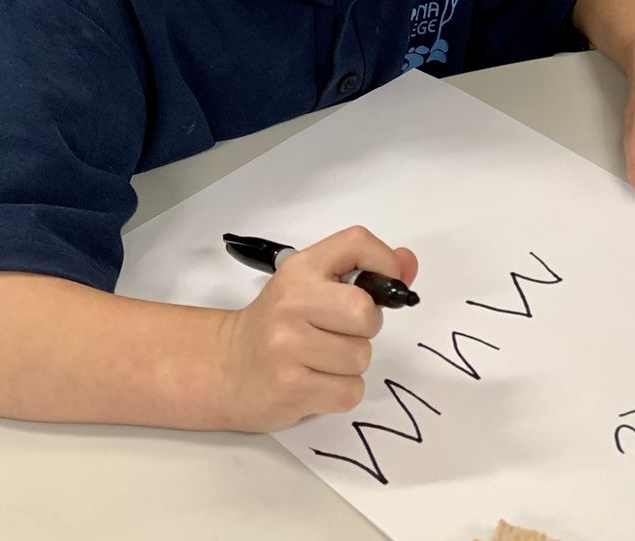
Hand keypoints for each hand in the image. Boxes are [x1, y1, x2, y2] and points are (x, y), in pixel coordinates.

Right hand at [217, 226, 417, 432]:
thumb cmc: (276, 324)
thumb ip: (362, 272)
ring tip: (321, 358)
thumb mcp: (311, 285)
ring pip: (361, 357)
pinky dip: (341, 392)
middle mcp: (293, 302)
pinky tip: (315, 381)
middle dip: (365, 329)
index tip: (387, 283)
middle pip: (366, 313)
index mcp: (300, 269)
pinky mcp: (292, 387)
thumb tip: (409, 263)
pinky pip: (349, 392)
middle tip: (341, 332)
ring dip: (351, 364)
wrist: (225, 366)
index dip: (385, 261)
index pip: (357, 242)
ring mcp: (289, 345)